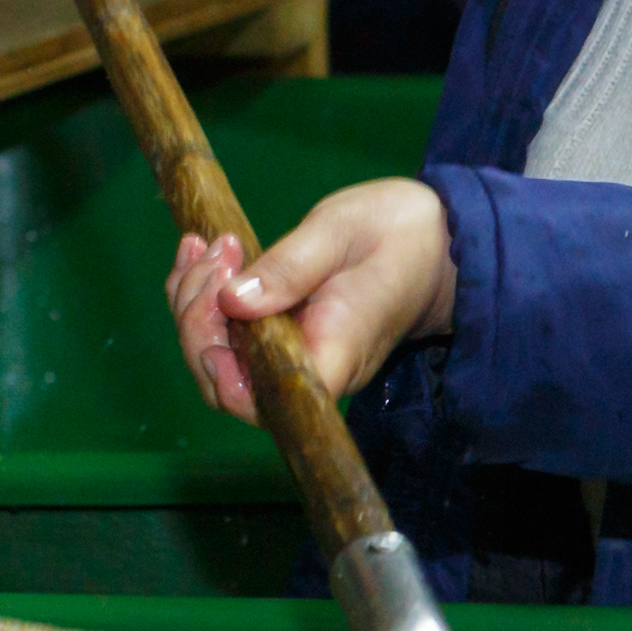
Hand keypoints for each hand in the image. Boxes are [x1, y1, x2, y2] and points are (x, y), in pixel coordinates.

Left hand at [171, 182, 456, 414]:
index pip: (274, 399)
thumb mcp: (343, 232)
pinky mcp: (281, 339)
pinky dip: (202, 296)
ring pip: (220, 359)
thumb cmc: (401, 234)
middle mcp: (311, 370)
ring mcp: (294, 358)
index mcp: (336, 351)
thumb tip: (233, 301)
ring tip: (205, 247)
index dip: (229, 378)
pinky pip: (229, 335)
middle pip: (231, 384)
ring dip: (193, 304)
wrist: (438, 243)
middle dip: (198, 322)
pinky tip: (202, 253)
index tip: (216, 314)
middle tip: (214, 255)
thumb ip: (290, 267)